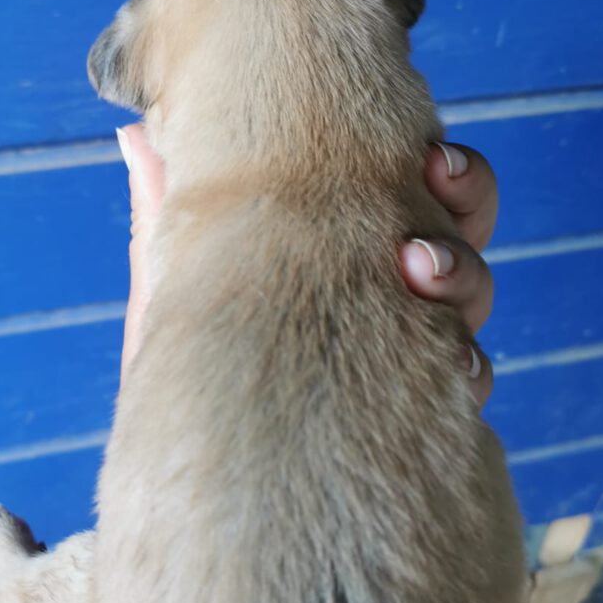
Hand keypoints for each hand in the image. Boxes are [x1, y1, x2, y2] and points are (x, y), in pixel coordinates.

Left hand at [117, 129, 496, 407]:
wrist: (193, 467)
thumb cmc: (178, 363)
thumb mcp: (169, 282)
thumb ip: (167, 206)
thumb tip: (132, 135)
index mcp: (336, 238)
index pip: (407, 184)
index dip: (440, 170)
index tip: (428, 160)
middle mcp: (379, 281)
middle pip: (459, 224)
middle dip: (464, 208)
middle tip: (426, 222)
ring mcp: (406, 342)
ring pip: (470, 295)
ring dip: (465, 280)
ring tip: (422, 273)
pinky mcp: (418, 405)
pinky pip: (462, 380)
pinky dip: (467, 371)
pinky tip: (456, 371)